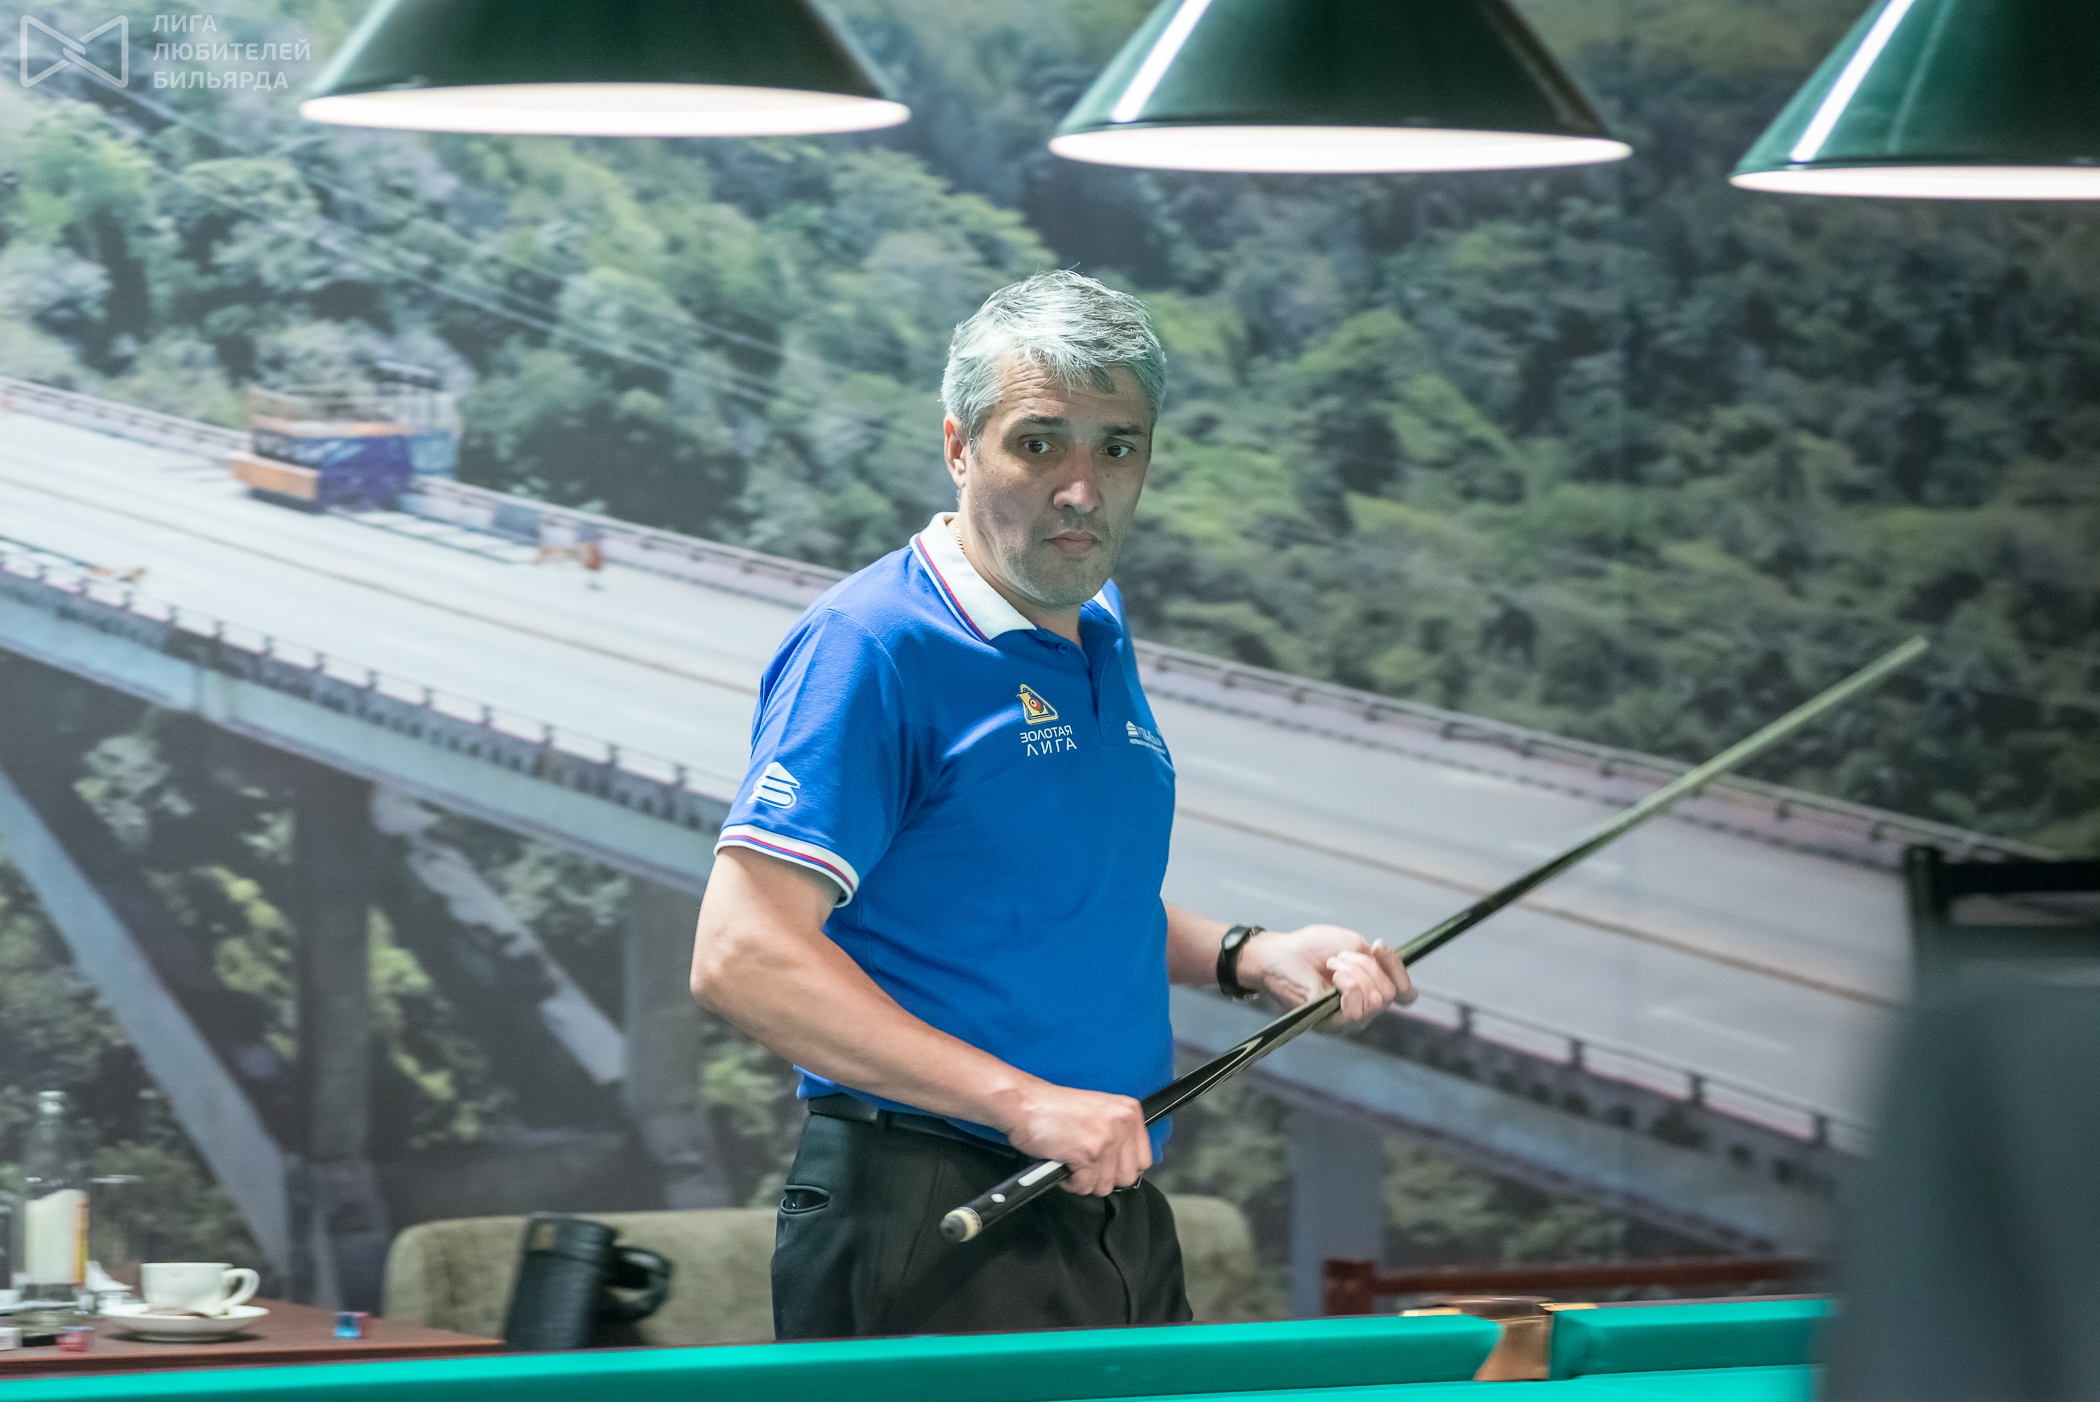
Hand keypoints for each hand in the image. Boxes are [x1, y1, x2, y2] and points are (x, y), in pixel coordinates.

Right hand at [998, 1082, 1150, 1195]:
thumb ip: (1117, 1133)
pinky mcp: (1088, 1154)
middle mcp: (1122, 1123)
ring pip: (1104, 1185)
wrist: (1024, 1103)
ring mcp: (1106, 1139)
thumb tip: (1126, 1163)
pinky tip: (1062, 1163)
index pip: (1144, 1160)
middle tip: (1085, 1164)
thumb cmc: (1053, 1108)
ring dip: (1084, 1180)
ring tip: (1070, 1160)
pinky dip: (1070, 1182)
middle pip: (1127, 1177)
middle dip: (1103, 1177)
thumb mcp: (1098, 1112)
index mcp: (1128, 1111)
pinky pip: (1085, 1186)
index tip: (1106, 1164)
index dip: (1121, 1167)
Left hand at [1238, 924, 1414, 1030]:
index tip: (1379, 945)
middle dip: (1367, 966)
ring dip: (1355, 972)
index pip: (1406, 994)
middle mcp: (1364, 1009)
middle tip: (1339, 957)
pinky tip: (1333, 978)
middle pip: (1390, 993)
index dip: (1399, 970)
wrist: (1280, 953)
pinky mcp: (1331, 1025)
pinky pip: (1357, 1010)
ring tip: (1332, 965)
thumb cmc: (1313, 949)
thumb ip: (1379, 962)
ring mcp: (1349, 1020)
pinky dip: (1349, 986)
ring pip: (1376, 1000)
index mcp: (1372, 990)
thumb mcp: (1354, 946)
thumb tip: (1399, 971)